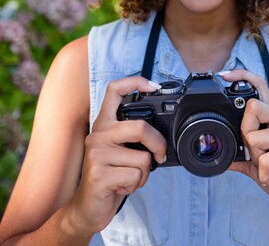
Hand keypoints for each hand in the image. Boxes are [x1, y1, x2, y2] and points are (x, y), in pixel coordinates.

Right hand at [68, 77, 166, 234]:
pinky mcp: (99, 174)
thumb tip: (161, 133)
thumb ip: (131, 136)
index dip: (135, 82)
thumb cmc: (108, 178)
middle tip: (159, 155)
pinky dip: (135, 185)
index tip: (154, 86)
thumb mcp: (117, 151)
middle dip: (158, 143)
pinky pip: (135, 176)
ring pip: (143, 158)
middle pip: (140, 126)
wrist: (85, 209)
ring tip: (129, 177)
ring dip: (144, 174)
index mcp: (104, 124)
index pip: (114, 90)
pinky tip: (121, 187)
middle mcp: (98, 134)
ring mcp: (96, 154)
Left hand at [222, 69, 268, 220]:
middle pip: (253, 107)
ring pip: (255, 138)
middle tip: (255, 154)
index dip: (243, 76)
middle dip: (245, 134)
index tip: (225, 75)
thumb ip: (243, 156)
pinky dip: (264, 174)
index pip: (260, 87)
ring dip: (256, 160)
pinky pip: (266, 159)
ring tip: (268, 169)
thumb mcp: (259, 165)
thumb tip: (221, 153)